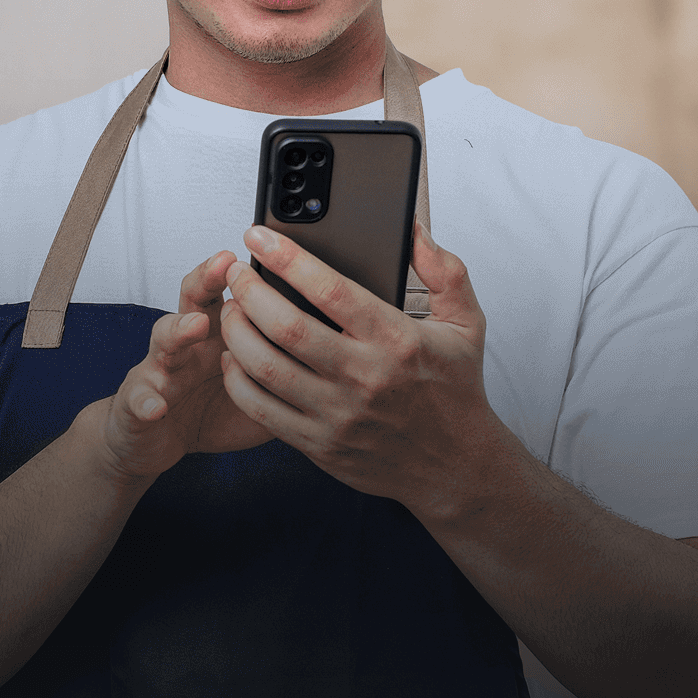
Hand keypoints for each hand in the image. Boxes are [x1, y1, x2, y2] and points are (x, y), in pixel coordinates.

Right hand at [94, 251, 274, 486]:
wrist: (157, 438)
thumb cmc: (214, 405)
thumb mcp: (258, 377)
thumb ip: (286, 356)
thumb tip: (339, 338)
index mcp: (220, 330)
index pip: (230, 287)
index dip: (243, 268)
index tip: (264, 245)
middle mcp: (189, 341)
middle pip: (193, 299)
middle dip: (208, 279)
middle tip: (225, 265)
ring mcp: (161, 369)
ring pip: (165, 339)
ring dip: (179, 330)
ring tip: (196, 325)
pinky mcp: (138, 403)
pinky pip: (141, 401)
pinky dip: (147, 402)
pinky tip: (157, 406)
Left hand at [217, 221, 512, 511]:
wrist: (455, 466)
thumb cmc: (454, 390)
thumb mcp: (466, 323)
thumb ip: (444, 270)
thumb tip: (413, 231)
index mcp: (397, 340)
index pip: (330, 289)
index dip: (287, 258)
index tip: (260, 237)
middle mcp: (365, 377)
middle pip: (286, 327)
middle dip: (250, 292)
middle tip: (236, 273)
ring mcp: (338, 415)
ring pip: (265, 368)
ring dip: (236, 333)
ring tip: (231, 310)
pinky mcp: (319, 444)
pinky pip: (261, 409)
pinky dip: (238, 380)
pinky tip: (234, 358)